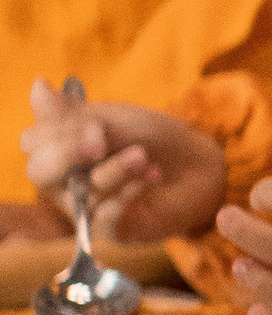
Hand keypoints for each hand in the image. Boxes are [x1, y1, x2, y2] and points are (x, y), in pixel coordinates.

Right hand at [22, 83, 225, 242]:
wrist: (196, 166)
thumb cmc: (152, 138)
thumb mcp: (117, 118)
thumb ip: (76, 113)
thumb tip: (38, 86)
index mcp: (59, 147)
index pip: (32, 142)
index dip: (57, 134)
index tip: (94, 125)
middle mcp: (63, 179)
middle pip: (39, 172)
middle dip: (68, 154)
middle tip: (101, 142)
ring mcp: (83, 206)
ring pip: (79, 191)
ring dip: (115, 169)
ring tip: (144, 156)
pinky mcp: (108, 229)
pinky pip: (101, 218)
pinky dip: (127, 195)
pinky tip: (152, 177)